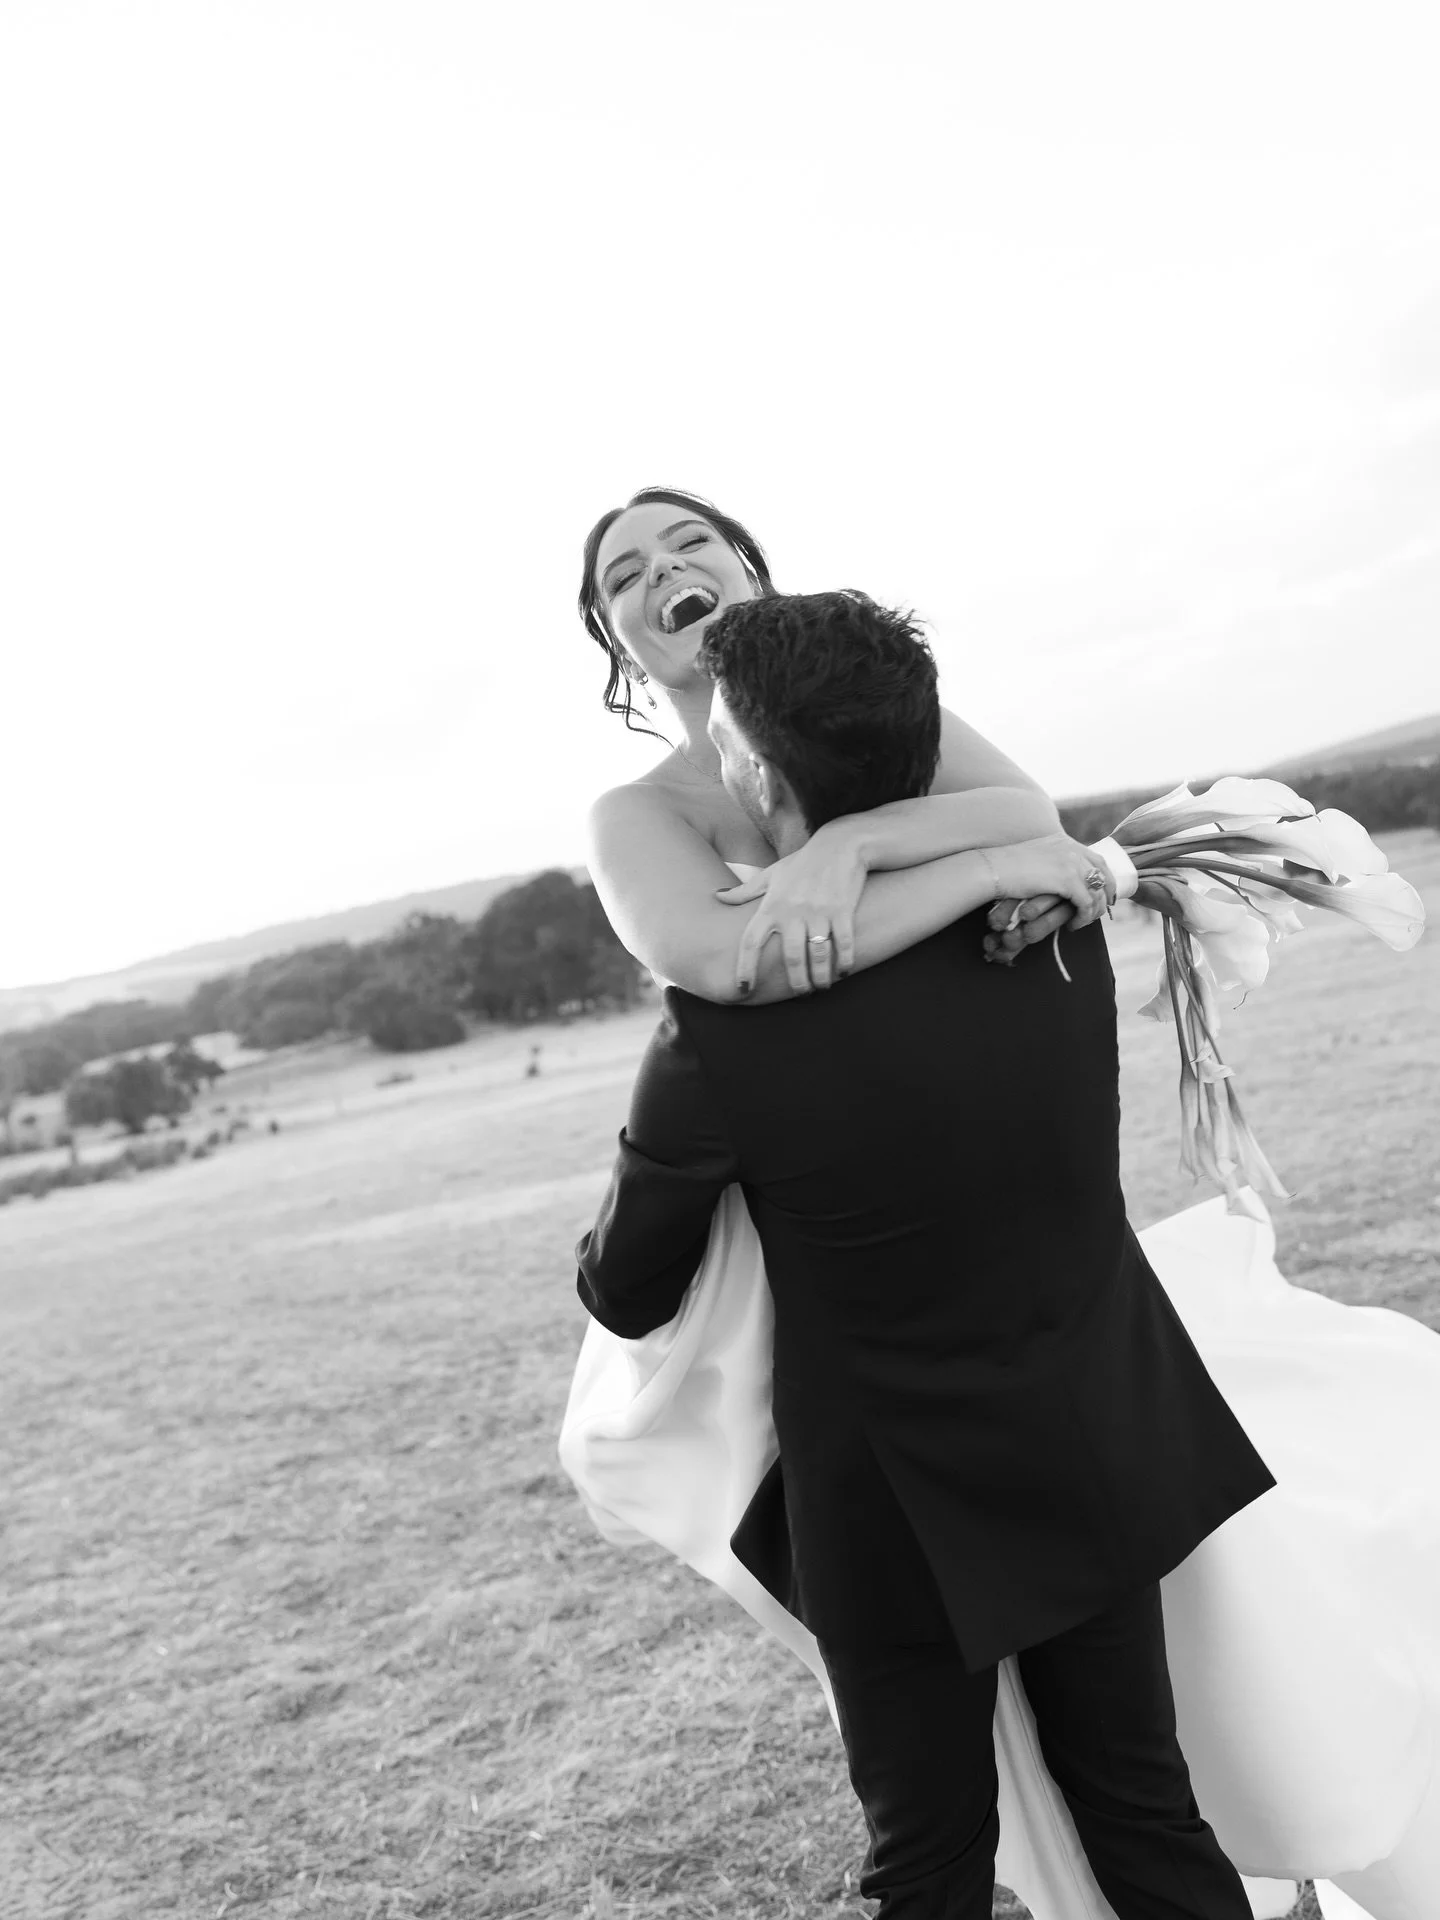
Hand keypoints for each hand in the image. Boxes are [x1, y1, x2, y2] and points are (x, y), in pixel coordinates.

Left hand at [715, 821, 866, 994]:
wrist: (840, 844)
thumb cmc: (802, 864)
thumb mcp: (771, 875)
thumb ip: (744, 892)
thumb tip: (717, 896)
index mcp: (771, 906)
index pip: (751, 942)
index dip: (745, 968)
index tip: (743, 989)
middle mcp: (792, 911)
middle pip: (790, 957)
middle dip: (796, 982)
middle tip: (801, 994)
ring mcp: (819, 911)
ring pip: (818, 955)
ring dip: (821, 977)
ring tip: (821, 987)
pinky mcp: (843, 910)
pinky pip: (844, 943)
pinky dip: (844, 961)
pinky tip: (843, 971)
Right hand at [978, 835, 1114, 961]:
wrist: (992, 869)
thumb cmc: (1004, 867)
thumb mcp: (1033, 858)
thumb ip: (1049, 862)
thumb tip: (1056, 876)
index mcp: (1064, 841)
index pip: (1095, 858)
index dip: (1104, 877)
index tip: (1104, 893)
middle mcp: (1071, 848)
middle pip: (1103, 872)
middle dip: (1107, 893)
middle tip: (1103, 910)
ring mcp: (1071, 863)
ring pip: (1097, 891)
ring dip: (1093, 910)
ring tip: (1082, 922)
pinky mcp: (1067, 880)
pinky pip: (1086, 903)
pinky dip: (1083, 917)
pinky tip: (1073, 925)